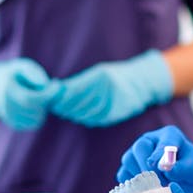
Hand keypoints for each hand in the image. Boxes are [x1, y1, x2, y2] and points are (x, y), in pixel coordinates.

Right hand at [0, 58, 60, 130]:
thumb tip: (45, 84)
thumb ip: (33, 73)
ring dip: (44, 108)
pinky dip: (39, 114)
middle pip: (36, 110)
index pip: (32, 99)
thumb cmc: (14, 74)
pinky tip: (37, 103)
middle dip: (47, 100)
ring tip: (41, 94)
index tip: (59, 84)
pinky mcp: (15, 125)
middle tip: (52, 88)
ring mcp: (10, 118)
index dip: (48, 93)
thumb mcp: (22, 67)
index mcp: (7, 92)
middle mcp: (6, 108)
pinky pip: (34, 123)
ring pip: (37, 119)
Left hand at [51, 50, 172, 126]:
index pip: (72, 90)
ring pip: (83, 113)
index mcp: (99, 76)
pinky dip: (83, 118)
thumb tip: (57, 90)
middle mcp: (105, 89)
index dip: (58, 96)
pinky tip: (79, 115)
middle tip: (54, 105)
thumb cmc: (115, 76)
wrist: (142, 83)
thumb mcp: (98, 73)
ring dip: (71, 113)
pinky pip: (93, 119)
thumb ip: (80, 81)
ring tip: (65, 111)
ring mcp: (111, 102)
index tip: (50, 96)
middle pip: (76, 103)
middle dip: (62, 106)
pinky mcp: (114, 114)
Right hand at [118, 126, 192, 192]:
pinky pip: (123, 174)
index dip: (161, 154)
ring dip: (141, 176)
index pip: (164, 140)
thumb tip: (168, 169)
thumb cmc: (190, 172)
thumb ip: (183, 168)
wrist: (183, 184)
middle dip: (148, 166)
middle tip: (159, 183)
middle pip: (140, 146)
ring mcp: (136, 153)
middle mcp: (150, 140)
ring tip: (157, 189)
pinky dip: (132, 184)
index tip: (162, 167)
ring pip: (129, 159)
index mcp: (169, 135)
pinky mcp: (128, 167)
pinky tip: (146, 191)